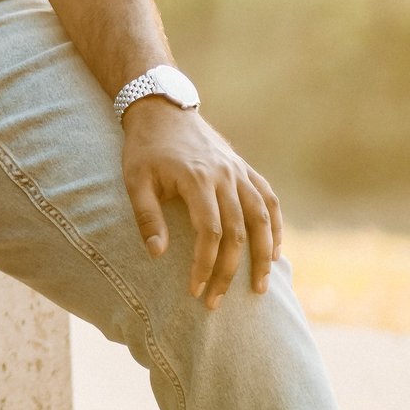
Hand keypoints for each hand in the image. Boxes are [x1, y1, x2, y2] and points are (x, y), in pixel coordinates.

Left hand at [122, 99, 280, 308]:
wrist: (162, 109)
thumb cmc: (144, 148)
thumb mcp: (134, 179)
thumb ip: (146, 216)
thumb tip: (157, 254)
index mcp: (197, 179)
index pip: (209, 232)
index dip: (205, 264)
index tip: (195, 290)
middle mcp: (225, 176)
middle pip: (237, 232)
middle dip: (229, 271)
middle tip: (217, 301)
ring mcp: (239, 172)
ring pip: (262, 218)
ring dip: (264, 254)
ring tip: (259, 287)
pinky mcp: (245, 169)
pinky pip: (269, 200)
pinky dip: (275, 227)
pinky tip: (275, 252)